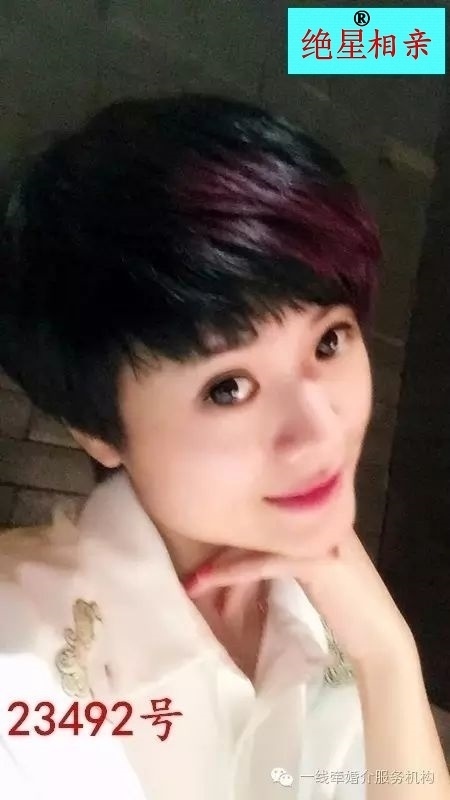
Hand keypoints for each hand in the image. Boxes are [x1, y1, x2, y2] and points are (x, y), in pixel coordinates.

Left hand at [185, 528, 417, 670]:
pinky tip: (213, 583)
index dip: (231, 537)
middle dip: (221, 550)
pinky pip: (266, 562)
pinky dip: (236, 573)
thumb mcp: (307, 571)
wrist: (378, 637)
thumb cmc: (341, 606)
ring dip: (221, 564)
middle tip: (192, 574)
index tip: (203, 559)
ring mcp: (319, 536)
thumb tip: (237, 556)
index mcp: (316, 516)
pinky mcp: (317, 561)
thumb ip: (282, 554)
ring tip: (194, 583)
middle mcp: (319, 518)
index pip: (264, 516)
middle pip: (257, 526)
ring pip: (257, 542)